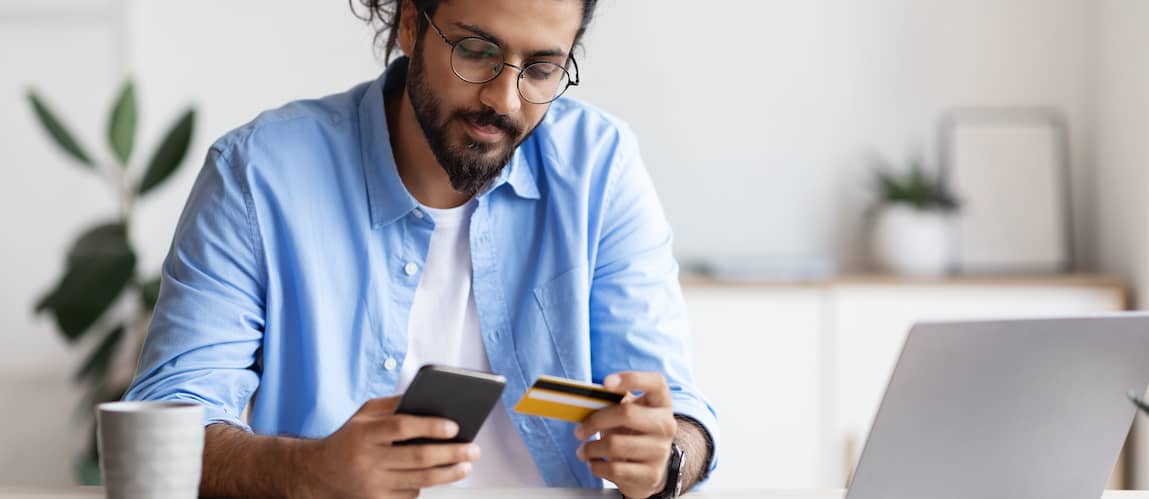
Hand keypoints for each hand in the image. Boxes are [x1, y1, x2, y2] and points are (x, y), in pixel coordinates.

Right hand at [297, 396, 479, 498]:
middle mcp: (367, 459)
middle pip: (418, 457)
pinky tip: (439, 476)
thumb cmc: (348, 439)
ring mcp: (372, 484)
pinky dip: (426, 485)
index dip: (430, 426)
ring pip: (419, 480)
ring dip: (448, 474)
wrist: (316, 473)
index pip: (401, 427)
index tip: (454, 426)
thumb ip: (393, 405)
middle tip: (473, 449)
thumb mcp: (364, 415)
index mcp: (364, 433)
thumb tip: (431, 399)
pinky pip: (410, 495)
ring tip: (467, 465)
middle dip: (451, 453)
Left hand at [575, 372, 676, 498]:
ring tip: (583, 451)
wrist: (651, 467)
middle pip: (627, 413)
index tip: (605, 382)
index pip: (656, 382)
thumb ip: (613, 402)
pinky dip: (597, 467)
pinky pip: (615, 469)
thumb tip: (583, 399)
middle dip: (595, 421)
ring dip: (591, 448)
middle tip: (579, 431)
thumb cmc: (633, 432)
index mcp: (662, 403)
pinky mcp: (651, 475)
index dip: (631, 379)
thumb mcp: (629, 412)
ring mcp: (661, 451)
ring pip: (615, 445)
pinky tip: (595, 463)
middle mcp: (666, 425)